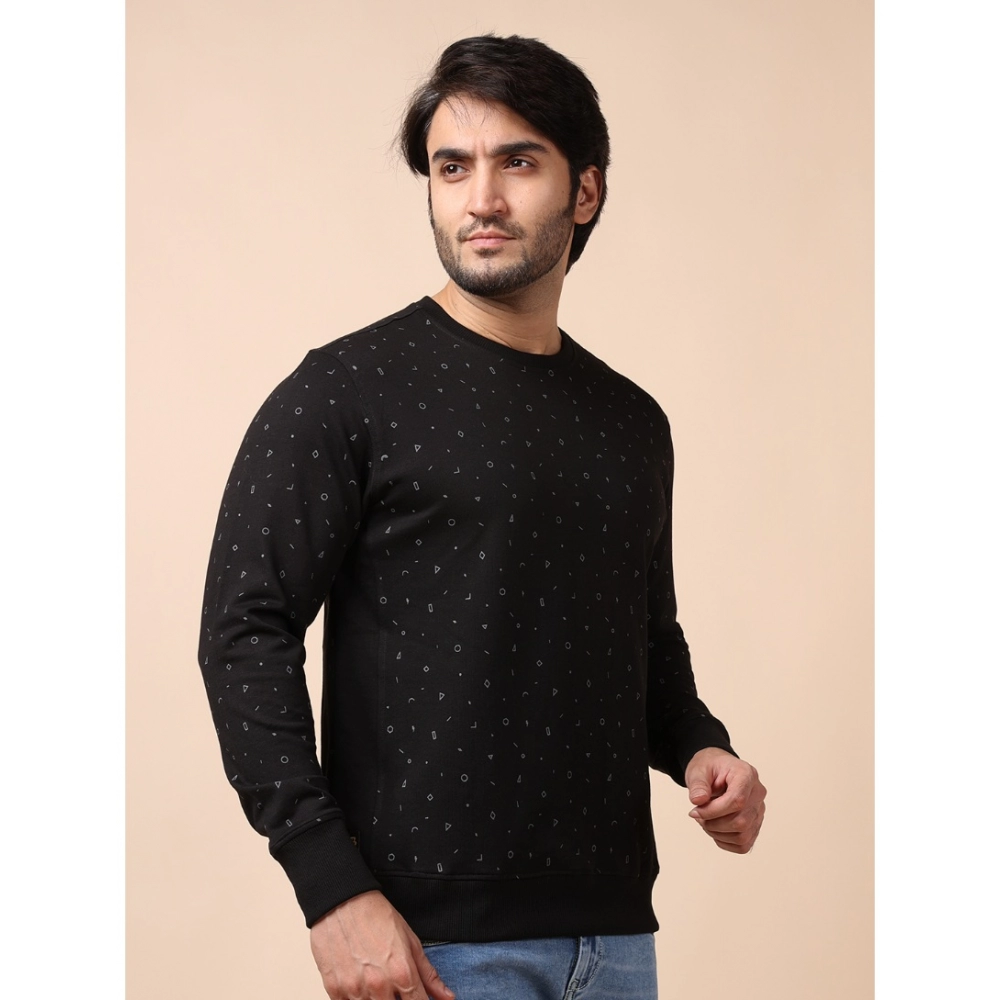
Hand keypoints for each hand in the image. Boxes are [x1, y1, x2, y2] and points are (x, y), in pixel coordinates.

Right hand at [309, 890, 455, 999]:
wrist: (341, 901)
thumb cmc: (376, 916)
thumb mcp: (410, 940)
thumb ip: (429, 974)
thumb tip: (448, 998)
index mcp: (402, 973)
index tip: (416, 998)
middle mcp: (379, 986)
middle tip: (395, 988)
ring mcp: (354, 990)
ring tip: (378, 983)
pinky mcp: (333, 989)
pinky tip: (360, 985)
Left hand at [684, 747, 766, 853]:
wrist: (717, 771)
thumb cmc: (710, 768)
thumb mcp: (698, 770)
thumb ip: (698, 784)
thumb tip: (698, 800)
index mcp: (746, 774)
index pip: (738, 800)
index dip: (714, 811)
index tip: (695, 811)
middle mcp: (758, 793)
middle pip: (741, 821)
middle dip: (713, 824)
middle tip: (697, 815)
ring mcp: (759, 810)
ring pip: (743, 836)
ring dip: (717, 834)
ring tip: (704, 820)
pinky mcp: (755, 824)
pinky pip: (743, 844)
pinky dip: (724, 841)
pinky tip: (714, 828)